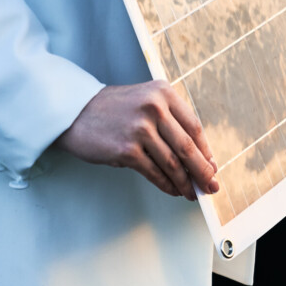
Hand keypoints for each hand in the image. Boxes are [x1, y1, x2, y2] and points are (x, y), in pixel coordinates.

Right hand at [56, 81, 219, 199]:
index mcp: (164, 93)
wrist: (73, 112)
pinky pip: (154, 172)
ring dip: (185, 182)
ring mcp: (140, 129)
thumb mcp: (146, 102)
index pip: (194, 127)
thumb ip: (171, 122)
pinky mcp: (126, 150)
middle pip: (188, 147)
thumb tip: (199, 156)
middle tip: (211, 186)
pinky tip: (172, 190)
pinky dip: (167, 185)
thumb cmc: (113, 110)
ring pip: (173, 163)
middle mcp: (155, 108)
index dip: (206, 151)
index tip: (212, 167)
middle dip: (202, 171)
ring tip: (192, 192)